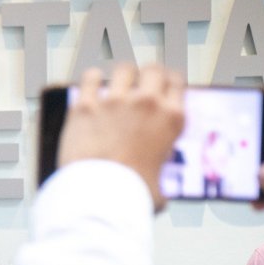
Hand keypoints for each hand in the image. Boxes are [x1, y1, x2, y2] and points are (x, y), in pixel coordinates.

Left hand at [59, 64, 185, 210]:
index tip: (163, 87)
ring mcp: (115, 101)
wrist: (99, 194)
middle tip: (140, 83)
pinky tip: (90, 84)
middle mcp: (147, 104)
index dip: (169, 83)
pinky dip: (91, 79)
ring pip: (123, 70)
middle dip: (147, 75)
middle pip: (153, 70)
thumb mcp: (161, 188)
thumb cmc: (132, 195)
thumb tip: (160, 195)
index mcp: (171, 119)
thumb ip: (160, 180)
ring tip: (115, 84)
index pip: (177, 83)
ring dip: (121, 76)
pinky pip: (90, 78)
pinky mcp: (86, 106)